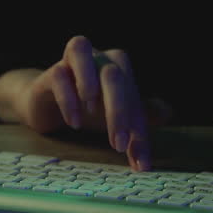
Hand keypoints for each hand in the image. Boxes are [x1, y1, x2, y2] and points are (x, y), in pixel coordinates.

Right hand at [14, 35, 166, 170]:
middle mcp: (96, 57)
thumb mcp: (115, 119)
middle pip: (112, 73)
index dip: (139, 129)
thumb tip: (166, 114)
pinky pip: (58, 74)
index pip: (133, 96)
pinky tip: (74, 121)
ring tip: (91, 112)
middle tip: (118, 145)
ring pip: (82, 50)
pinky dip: (67, 99)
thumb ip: (139, 120)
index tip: (139, 162)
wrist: (46, 106)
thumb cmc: (87, 109)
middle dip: (118, 111)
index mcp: (118, 67)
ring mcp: (71, 61)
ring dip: (89, 80)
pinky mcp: (49, 73)